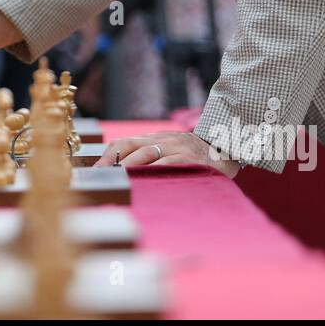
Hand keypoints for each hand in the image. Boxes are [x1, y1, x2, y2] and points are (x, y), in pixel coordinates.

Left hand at [95, 130, 239, 177]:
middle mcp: (165, 140)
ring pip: (147, 157)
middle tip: (100, 181)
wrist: (230, 149)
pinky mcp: (192, 161)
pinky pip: (169, 166)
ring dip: (129, 171)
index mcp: (156, 139)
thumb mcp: (171, 153)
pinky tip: (144, 187)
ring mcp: (179, 149)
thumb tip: (121, 176)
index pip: (124, 142)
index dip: (107, 156)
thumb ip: (151, 160)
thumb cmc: (196, 158)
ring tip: (116, 185)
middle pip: (131, 148)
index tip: (94, 172)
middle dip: (112, 165)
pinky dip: (154, 176)